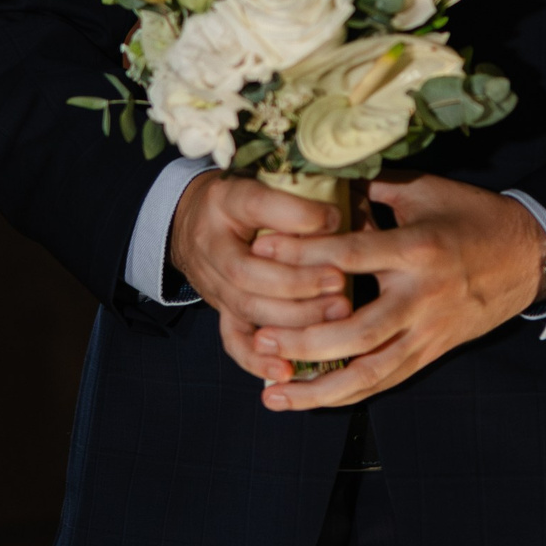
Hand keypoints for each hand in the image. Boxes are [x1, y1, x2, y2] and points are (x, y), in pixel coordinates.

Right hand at [169, 173, 351, 371]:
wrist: (196, 220)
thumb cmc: (250, 196)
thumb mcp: (271, 178)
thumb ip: (307, 193)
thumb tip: (350, 216)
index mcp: (228, 200)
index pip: (257, 205)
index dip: (295, 216)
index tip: (335, 218)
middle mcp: (213, 244)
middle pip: (248, 271)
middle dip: (298, 280)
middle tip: (339, 279)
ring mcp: (214, 283)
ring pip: (248, 307)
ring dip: (294, 316)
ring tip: (338, 312)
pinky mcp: (220, 311)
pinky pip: (234, 340)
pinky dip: (259, 358)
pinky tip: (288, 368)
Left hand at [238, 173, 545, 411]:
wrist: (530, 256)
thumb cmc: (473, 216)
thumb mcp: (427, 190)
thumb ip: (374, 190)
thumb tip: (321, 184)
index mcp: (418, 249)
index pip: (351, 256)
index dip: (303, 254)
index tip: (260, 251)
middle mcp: (422, 297)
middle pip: (357, 332)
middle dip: (304, 341)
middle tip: (260, 340)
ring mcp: (428, 331)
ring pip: (370, 372)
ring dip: (319, 388)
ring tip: (273, 394)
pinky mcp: (432, 352)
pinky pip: (385, 381)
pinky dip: (346, 394)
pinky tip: (311, 400)